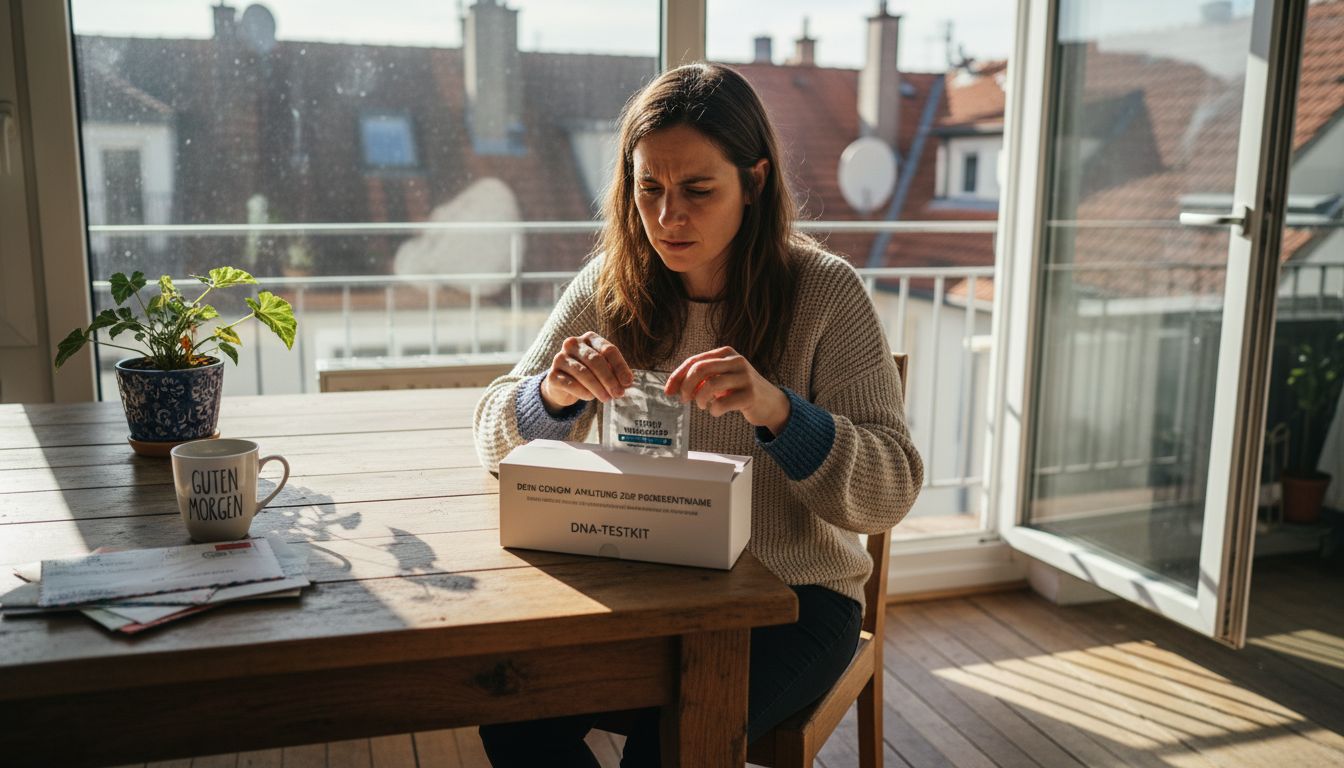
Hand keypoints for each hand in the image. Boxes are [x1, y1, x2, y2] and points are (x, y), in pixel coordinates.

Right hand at [539, 332, 633, 412]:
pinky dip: (583, 392)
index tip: (628, 382)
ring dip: (598, 388)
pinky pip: (571, 384)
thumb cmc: (587, 374)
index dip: (620, 367)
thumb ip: (614, 372)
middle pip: (596, 360)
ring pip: (584, 373)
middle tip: (618, 393)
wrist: (562, 385)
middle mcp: (573, 344)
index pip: (608, 349)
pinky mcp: (552, 374)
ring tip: (607, 398)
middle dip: (609, 379)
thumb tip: (627, 382)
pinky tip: (590, 397)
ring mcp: (560, 358)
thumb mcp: (603, 370)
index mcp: (589, 338)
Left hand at [666, 346, 790, 434]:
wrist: (770, 402)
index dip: (677, 376)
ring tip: (702, 405)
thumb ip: (700, 379)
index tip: (668, 391)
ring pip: (710, 385)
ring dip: (700, 399)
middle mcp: (736, 361)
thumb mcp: (721, 378)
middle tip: (684, 400)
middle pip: (700, 369)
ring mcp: (745, 377)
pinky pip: (721, 403)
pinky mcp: (750, 394)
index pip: (694, 361)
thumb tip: (674, 387)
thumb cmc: (739, 390)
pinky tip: (716, 411)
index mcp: (726, 353)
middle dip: (686, 386)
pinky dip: (713, 410)